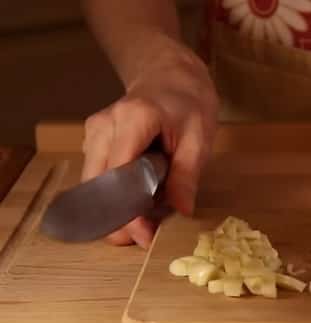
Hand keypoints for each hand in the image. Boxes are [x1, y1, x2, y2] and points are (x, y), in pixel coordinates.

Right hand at [82, 40, 217, 247]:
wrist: (170, 75)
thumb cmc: (189, 104)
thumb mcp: (199, 138)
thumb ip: (187, 174)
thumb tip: (182, 212)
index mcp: (134, 120)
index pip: (120, 175)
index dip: (128, 211)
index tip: (143, 237)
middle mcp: (104, 126)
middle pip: (98, 184)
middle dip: (116, 218)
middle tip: (141, 240)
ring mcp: (94, 132)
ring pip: (93, 184)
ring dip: (113, 209)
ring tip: (142, 224)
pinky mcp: (93, 140)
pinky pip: (98, 176)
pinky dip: (113, 195)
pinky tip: (136, 203)